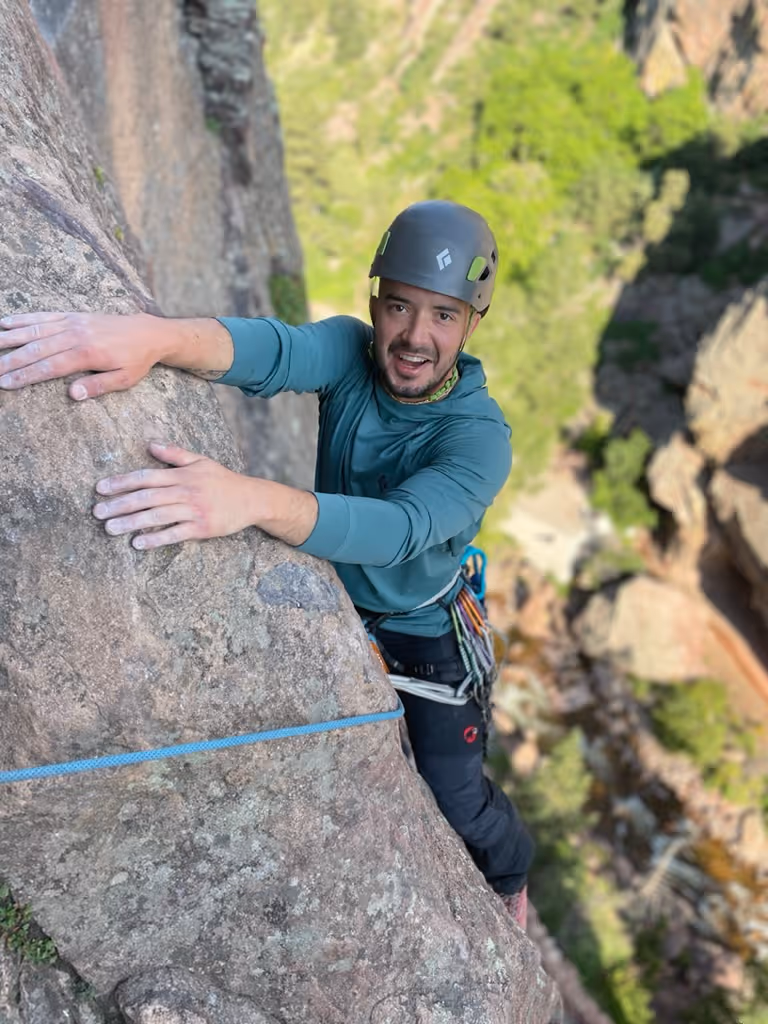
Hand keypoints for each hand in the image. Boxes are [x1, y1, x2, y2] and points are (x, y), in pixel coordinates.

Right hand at [0, 311, 167, 398]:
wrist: (149, 331)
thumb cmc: (137, 359)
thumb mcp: (125, 379)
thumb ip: (98, 386)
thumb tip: (72, 395)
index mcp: (88, 354)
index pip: (49, 366)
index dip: (26, 375)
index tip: (6, 383)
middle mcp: (76, 335)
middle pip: (36, 349)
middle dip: (11, 361)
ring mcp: (73, 323)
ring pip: (35, 331)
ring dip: (9, 339)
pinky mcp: (72, 316)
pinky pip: (43, 317)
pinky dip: (23, 320)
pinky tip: (5, 324)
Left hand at [92, 443, 255, 548]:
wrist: (251, 499)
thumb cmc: (223, 480)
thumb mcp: (200, 461)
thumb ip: (174, 453)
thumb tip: (149, 443)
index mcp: (181, 475)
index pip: (146, 477)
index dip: (122, 482)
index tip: (101, 488)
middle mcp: (185, 491)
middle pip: (146, 497)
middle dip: (119, 504)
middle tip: (97, 512)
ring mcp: (193, 510)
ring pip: (156, 516)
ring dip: (131, 522)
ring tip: (110, 528)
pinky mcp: (201, 528)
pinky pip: (174, 534)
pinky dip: (155, 538)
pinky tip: (138, 543)